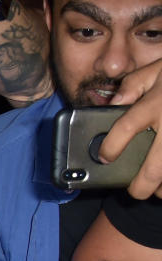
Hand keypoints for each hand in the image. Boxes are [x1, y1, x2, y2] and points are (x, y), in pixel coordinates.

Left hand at [97, 58, 161, 197]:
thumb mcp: (157, 69)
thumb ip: (133, 85)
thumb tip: (115, 103)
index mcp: (155, 104)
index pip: (125, 129)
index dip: (110, 148)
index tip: (105, 157)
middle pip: (155, 169)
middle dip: (141, 186)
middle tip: (135, 191)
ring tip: (158, 190)